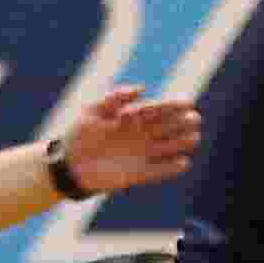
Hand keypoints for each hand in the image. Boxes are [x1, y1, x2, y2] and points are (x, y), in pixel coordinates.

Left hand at [60, 86, 201, 193]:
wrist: (68, 164)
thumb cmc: (79, 135)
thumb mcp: (93, 110)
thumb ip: (116, 98)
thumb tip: (142, 89)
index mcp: (131, 119)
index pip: (156, 110)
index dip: (172, 107)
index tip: (188, 104)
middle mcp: (140, 136)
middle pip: (166, 128)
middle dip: (181, 123)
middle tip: (195, 119)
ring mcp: (141, 155)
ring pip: (167, 147)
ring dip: (181, 143)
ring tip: (194, 138)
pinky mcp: (139, 173)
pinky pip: (159, 171)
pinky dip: (171, 168)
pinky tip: (183, 163)